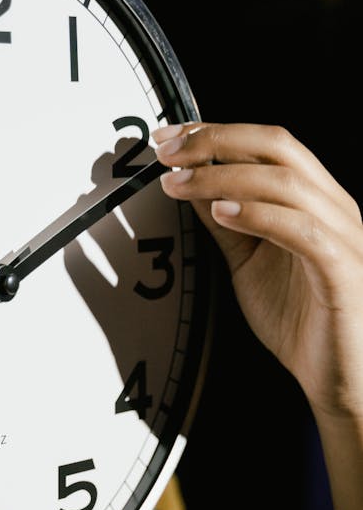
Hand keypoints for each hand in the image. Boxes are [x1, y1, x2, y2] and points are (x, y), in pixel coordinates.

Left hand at [154, 122, 362, 421]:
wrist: (340, 378)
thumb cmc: (303, 322)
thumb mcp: (249, 261)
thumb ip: (226, 223)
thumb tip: (190, 184)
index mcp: (316, 199)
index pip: (269, 143)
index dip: (217, 132)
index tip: (168, 137)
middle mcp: (334, 207)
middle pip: (278, 147)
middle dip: (215, 142)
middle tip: (167, 153)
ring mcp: (344, 235)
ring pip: (285, 183)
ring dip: (223, 177)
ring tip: (179, 184)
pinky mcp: (343, 270)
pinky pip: (302, 231)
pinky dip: (258, 215)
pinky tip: (221, 212)